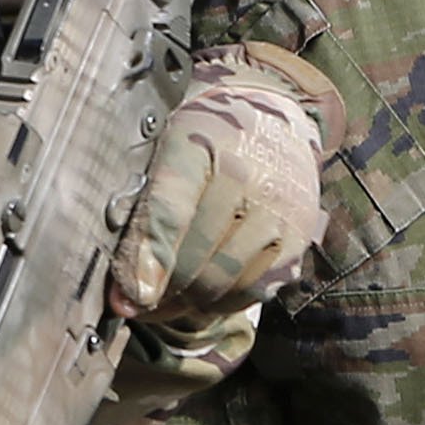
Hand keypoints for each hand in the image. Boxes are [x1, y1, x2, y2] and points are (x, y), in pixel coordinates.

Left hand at [112, 51, 327, 326]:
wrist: (273, 119)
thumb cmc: (205, 137)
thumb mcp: (165, 149)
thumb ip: (144, 204)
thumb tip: (126, 275)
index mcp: (205, 146)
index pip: (170, 210)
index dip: (147, 258)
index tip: (126, 298)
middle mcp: (252, 181)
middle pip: (196, 258)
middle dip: (158, 290)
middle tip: (128, 305)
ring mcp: (281, 215)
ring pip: (224, 282)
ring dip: (185, 302)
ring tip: (156, 305)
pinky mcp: (298, 240)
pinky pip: (253, 290)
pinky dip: (219, 302)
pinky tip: (194, 297)